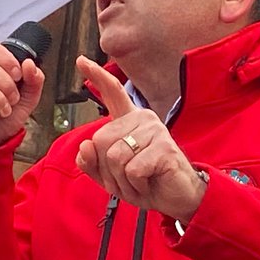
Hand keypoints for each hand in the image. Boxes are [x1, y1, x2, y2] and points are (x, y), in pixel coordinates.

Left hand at [75, 56, 207, 222]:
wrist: (177, 198)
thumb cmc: (146, 183)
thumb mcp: (111, 177)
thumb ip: (92, 163)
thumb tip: (85, 146)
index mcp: (129, 122)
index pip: (112, 93)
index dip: (97, 76)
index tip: (82, 61)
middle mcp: (142, 118)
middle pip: (101, 141)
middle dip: (108, 171)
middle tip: (129, 179)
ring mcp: (154, 130)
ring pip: (115, 157)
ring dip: (123, 180)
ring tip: (140, 181)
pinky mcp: (163, 146)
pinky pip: (131, 169)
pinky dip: (135, 184)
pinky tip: (149, 181)